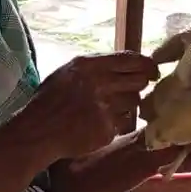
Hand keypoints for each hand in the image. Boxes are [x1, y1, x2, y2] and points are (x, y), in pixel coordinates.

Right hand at [25, 52, 158, 158]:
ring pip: (133, 102)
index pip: (130, 59)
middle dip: (140, 85)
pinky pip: (122, 123)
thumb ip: (94, 68)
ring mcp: (104, 107)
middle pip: (138, 80)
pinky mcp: (106, 129)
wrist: (37, 132)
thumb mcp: (67, 74)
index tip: (153, 69)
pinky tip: (97, 124)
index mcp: (88, 65)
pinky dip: (115, 124)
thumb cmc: (49, 101)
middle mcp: (99, 83)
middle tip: (133, 90)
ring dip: (126, 106)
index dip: (146, 64)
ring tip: (106, 110)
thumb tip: (126, 64)